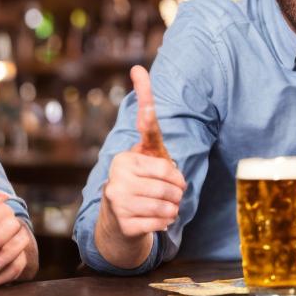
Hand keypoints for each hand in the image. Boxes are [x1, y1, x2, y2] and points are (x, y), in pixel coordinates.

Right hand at [101, 66, 186, 238]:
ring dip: (174, 208)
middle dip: (178, 190)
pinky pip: (161, 222)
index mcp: (125, 156)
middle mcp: (117, 173)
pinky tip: (155, 220)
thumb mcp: (147, 155)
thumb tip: (137, 71)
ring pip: (168, 203)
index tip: (138, 69)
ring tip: (163, 207)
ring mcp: (117, 198)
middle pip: (171, 178)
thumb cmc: (140, 184)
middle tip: (170, 194)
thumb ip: (147, 124)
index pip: (147, 126)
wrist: (118, 226)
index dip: (146, 98)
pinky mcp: (123, 222)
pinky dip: (166, 223)